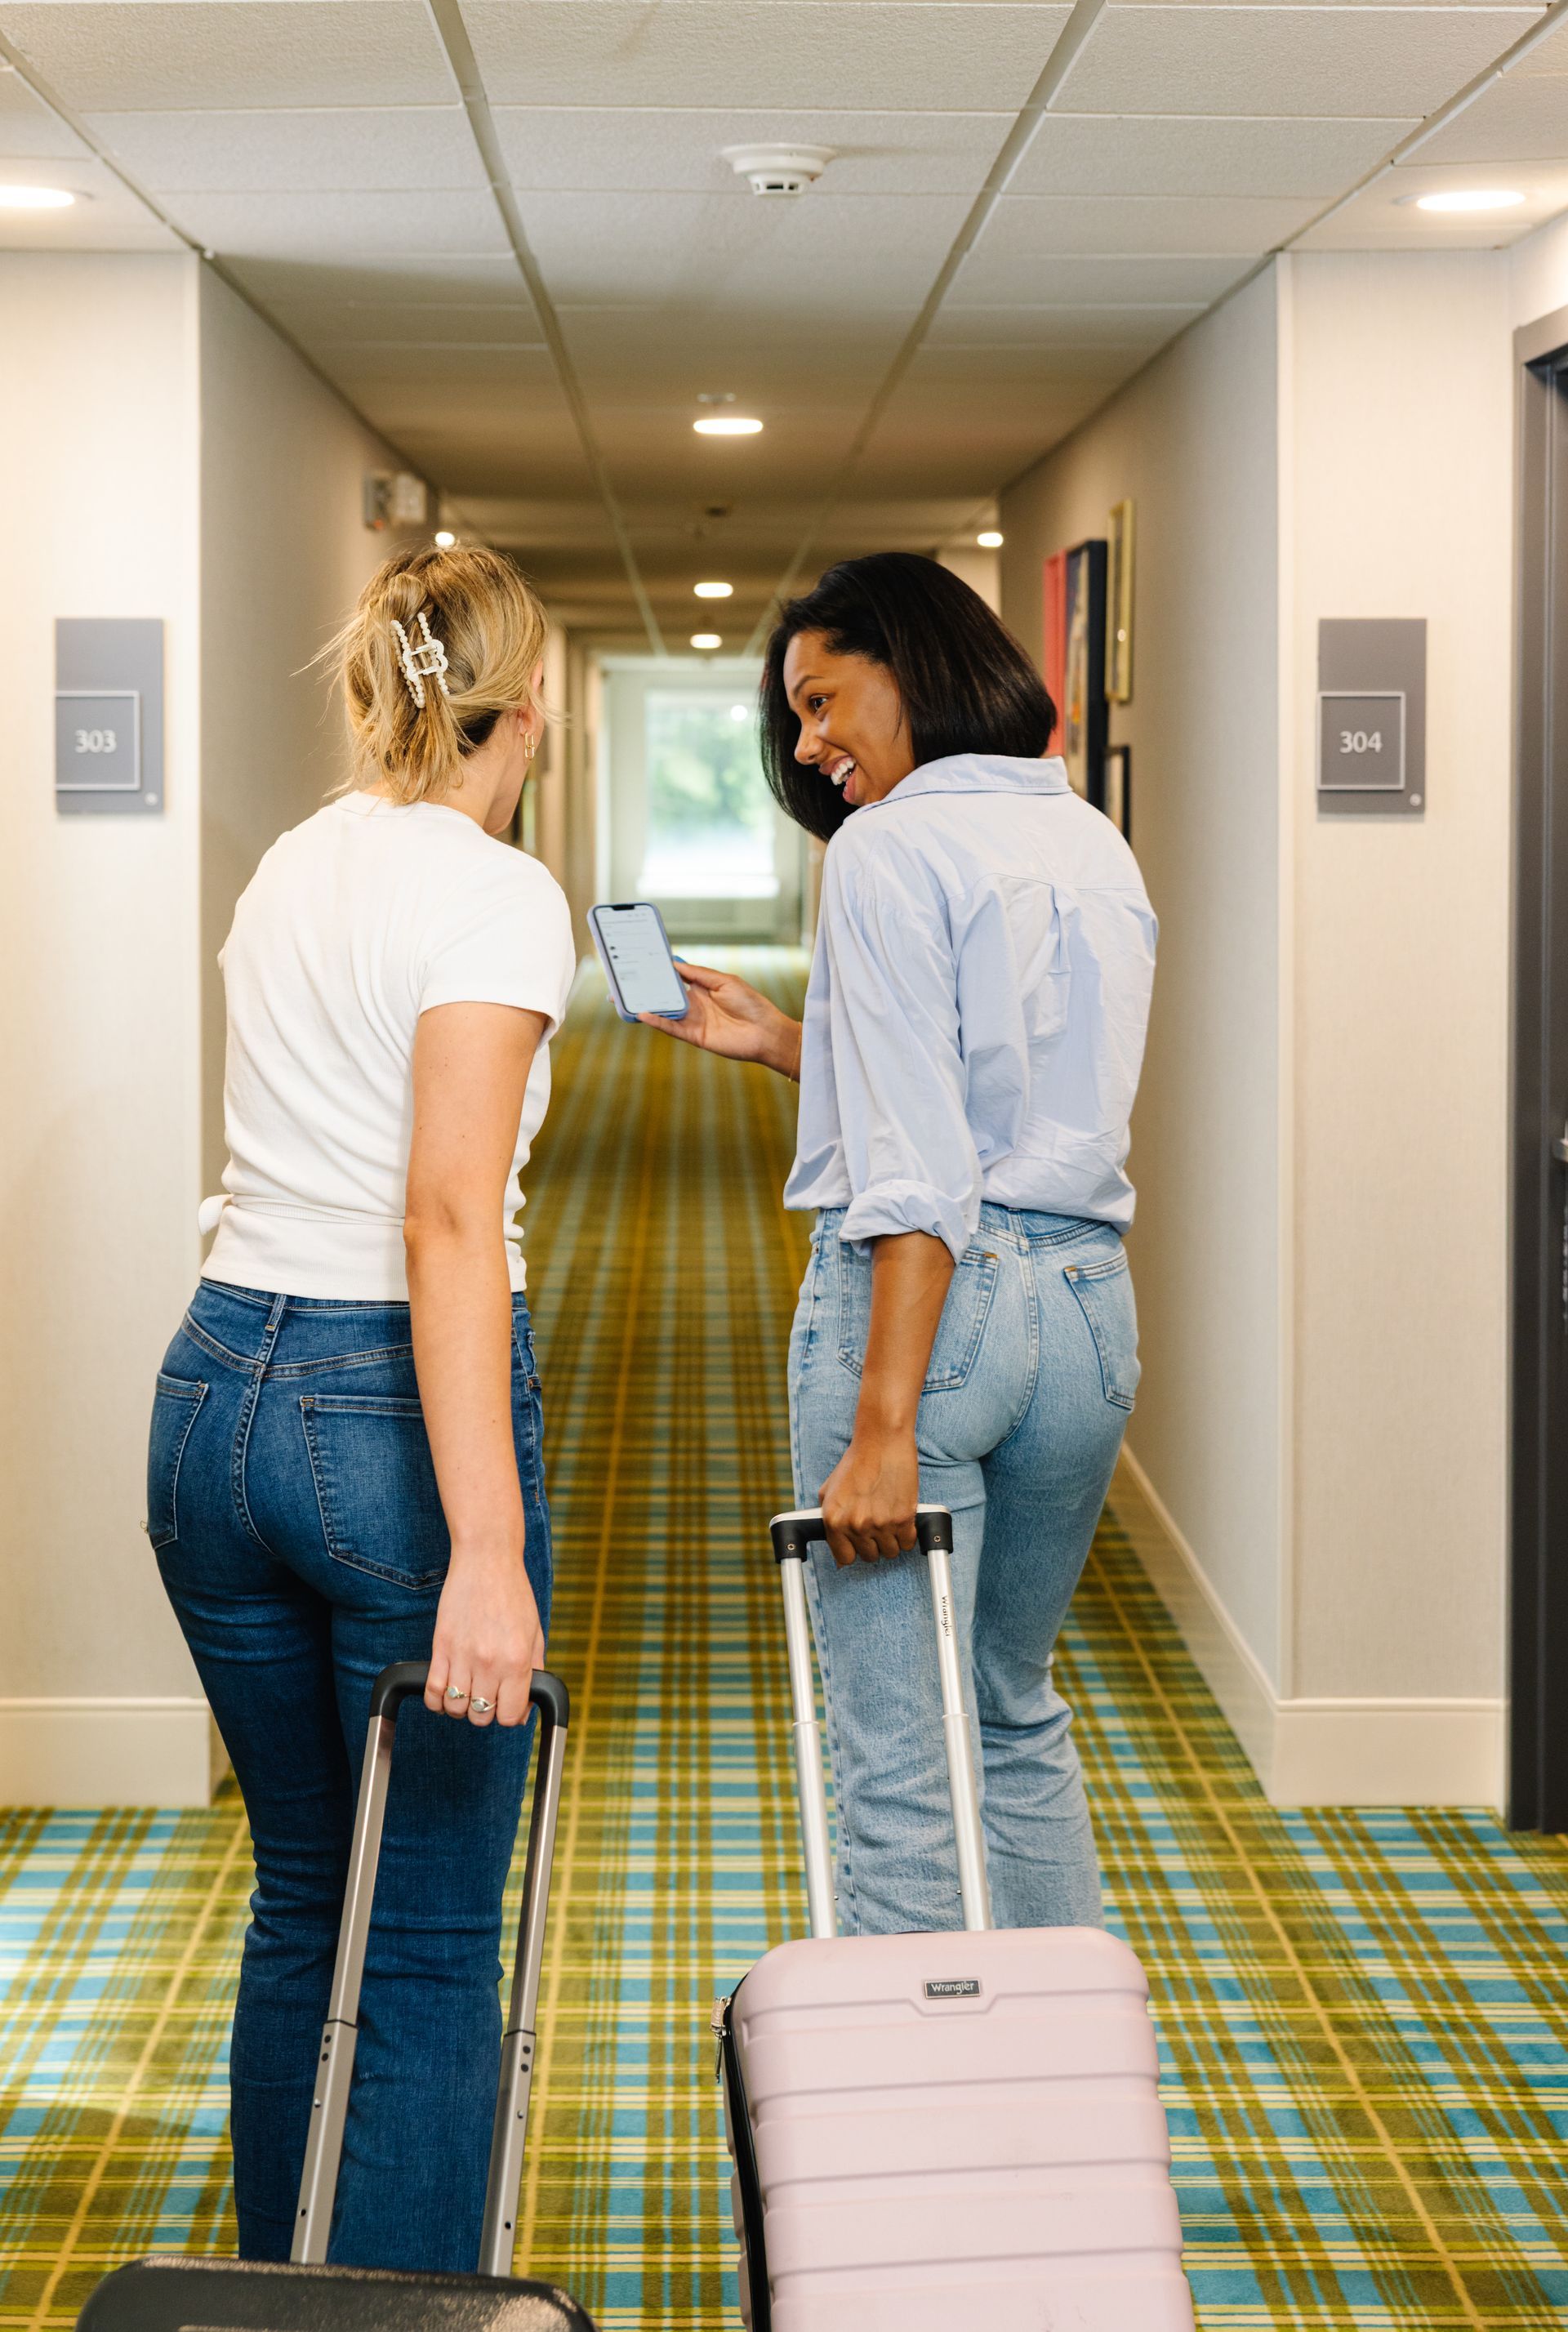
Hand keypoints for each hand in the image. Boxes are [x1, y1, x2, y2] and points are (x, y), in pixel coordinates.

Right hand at [425, 1541, 545, 1726]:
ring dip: (461, 1706)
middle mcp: (490, 1663)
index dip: (508, 1715)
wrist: (487, 1560)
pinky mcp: (440, 1647)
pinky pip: (432, 1691)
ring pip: (455, 1708)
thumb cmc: (514, 1594)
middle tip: (486, 1694)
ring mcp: (462, 1656)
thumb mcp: (535, 1633)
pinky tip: (446, 1690)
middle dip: (484, 1712)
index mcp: (517, 1661)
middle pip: (480, 1716)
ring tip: (467, 1690)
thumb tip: (522, 1710)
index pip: (508, 1716)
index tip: (506, 1704)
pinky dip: (437, 1700)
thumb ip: (533, 1674)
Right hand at [638, 961, 801, 1079]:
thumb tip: (674, 965)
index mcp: (702, 988)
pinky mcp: (694, 1036)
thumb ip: (698, 974)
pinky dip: (657, 1021)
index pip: (675, 977)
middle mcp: (694, 1003)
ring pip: (663, 1011)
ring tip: (623, 998)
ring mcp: (693, 1020)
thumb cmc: (751, 1003)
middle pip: (664, 994)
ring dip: (645, 1005)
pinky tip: (643, 1014)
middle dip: (644, 988)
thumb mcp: (724, 981)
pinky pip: (671, 1028)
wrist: (765, 1032)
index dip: (659, 970)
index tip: (640, 960)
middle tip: (623, 980)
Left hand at [820, 1428, 919, 1567]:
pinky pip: (908, 1543)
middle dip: (874, 1544)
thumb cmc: (856, 1462)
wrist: (881, 1441)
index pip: (844, 1558)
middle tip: (876, 1525)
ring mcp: (880, 1523)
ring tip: (889, 1520)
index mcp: (834, 1520)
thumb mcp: (829, 1490)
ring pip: (891, 1552)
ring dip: (892, 1540)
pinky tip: (902, 1520)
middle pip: (870, 1556)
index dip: (853, 1551)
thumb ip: (829, 1520)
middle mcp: (855, 1524)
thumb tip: (837, 1549)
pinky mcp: (903, 1518)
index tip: (859, 1544)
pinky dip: (908, 1535)